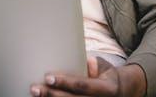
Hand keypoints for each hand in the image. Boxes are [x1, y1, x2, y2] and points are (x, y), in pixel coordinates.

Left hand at [30, 56, 146, 96]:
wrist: (120, 93)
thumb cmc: (107, 76)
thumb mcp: (106, 68)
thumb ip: (97, 65)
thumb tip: (88, 62)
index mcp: (105, 89)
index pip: (82, 85)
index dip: (64, 82)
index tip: (48, 76)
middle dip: (51, 95)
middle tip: (34, 88)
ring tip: (35, 95)